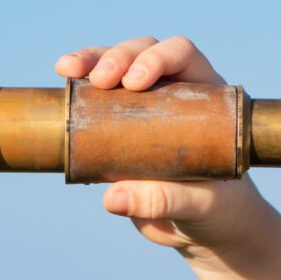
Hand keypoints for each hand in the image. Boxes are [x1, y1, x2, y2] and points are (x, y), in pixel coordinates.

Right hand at [55, 36, 280, 279]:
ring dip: (91, 62)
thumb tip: (112, 198)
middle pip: (143, 53)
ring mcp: (143, 105)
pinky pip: (96, 97)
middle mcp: (174, 91)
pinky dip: (79, 88)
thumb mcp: (202, 206)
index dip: (158, 58)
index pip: (182, 56)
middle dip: (118, 57)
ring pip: (115, 66)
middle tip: (99, 80)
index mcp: (206, 97)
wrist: (203, 227)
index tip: (135, 83)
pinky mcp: (116, 125)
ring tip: (67, 71)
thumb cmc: (218, 208)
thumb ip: (165, 201)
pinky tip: (62, 83)